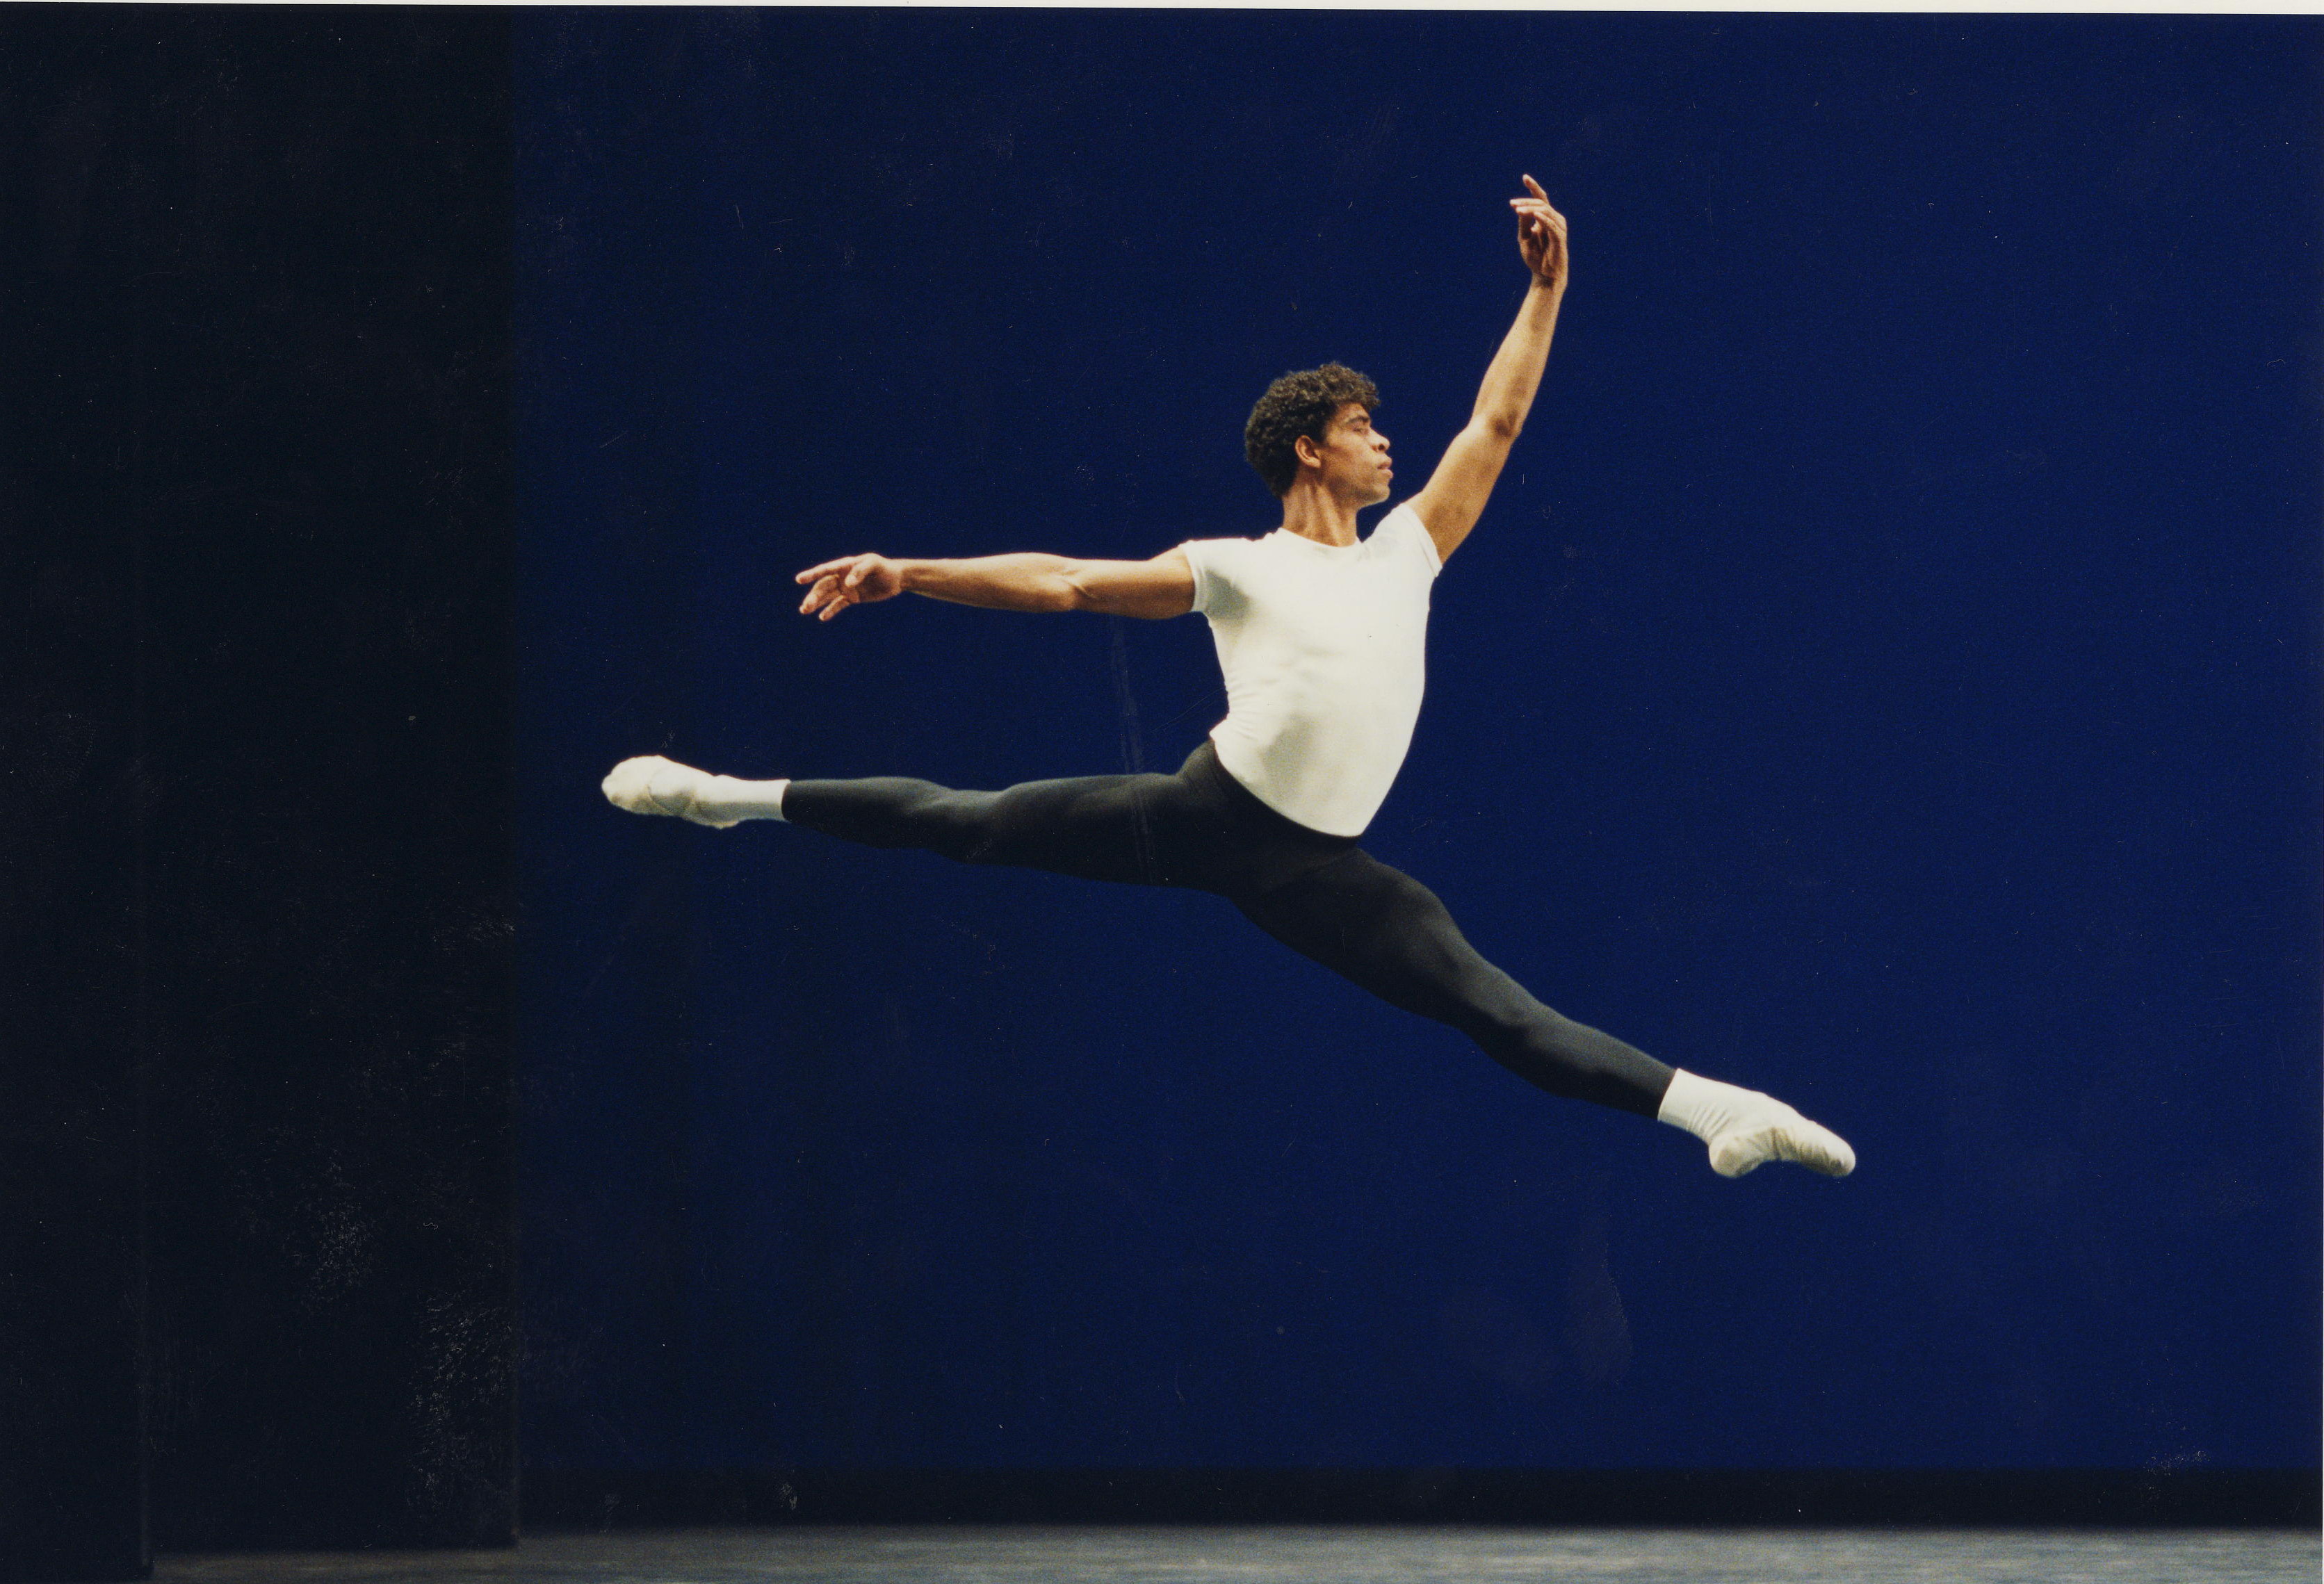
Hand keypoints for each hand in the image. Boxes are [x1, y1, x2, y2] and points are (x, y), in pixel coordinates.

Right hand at [795, 552, 906, 620]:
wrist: (896, 579)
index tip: (799, 579)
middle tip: (805, 607)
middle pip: (824, 586)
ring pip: (828, 596)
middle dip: (813, 596)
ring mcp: (846, 588)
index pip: (826, 570)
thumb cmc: (885, 568)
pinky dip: (830, 610)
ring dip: (816, 603)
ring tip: (804, 610)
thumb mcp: (874, 565)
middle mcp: (842, 576)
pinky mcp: (852, 598)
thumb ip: (860, 571)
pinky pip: (838, 604)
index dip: (812, 574)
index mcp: (845, 566)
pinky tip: (822, 617)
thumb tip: (847, 584)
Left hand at [1509, 174, 1567, 289]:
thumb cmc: (1536, 258)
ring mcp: (1558, 228)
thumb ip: (1523, 223)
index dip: (1534, 187)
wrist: (1545, 276)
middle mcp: (1554, 219)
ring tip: (1518, 210)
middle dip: (1526, 202)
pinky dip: (1543, 218)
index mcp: (1546, 218)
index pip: (1541, 199)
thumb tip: (1519, 209)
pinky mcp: (1560, 237)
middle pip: (1541, 203)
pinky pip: (1552, 224)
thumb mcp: (1524, 238)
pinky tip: (1535, 215)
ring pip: (1545, 211)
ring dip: (1531, 209)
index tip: (1525, 177)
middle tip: (1513, 204)